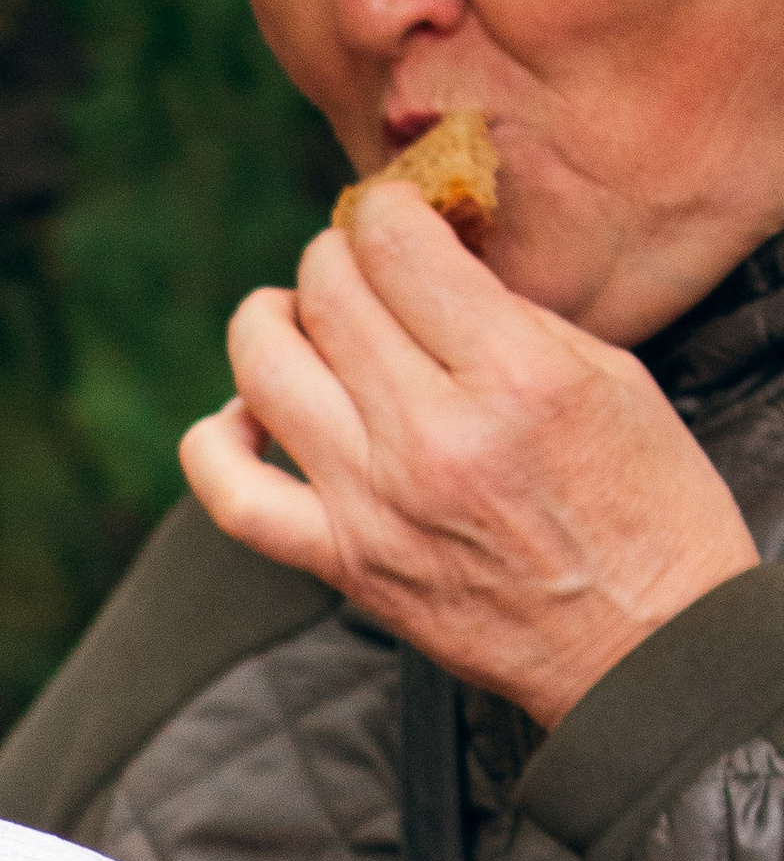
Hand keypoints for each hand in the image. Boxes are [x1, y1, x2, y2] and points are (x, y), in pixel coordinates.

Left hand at [179, 181, 759, 729]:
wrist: (641, 648)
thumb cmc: (643, 506)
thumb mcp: (606, 375)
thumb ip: (505, 312)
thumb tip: (423, 261)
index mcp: (510, 376)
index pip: (395, 246)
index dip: (385, 212)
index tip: (397, 219)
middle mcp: (429, 439)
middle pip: (326, 296)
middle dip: (334, 258)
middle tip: (356, 268)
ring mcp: (373, 508)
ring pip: (265, 373)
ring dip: (268, 323)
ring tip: (293, 320)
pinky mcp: (344, 566)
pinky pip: (235, 498)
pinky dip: (217, 444)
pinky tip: (242, 416)